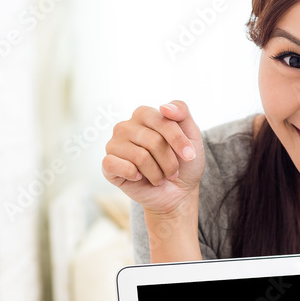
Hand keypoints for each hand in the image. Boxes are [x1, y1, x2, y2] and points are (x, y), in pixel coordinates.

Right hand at [102, 101, 204, 216]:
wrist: (177, 193)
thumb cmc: (183, 162)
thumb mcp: (192, 135)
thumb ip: (182, 112)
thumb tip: (163, 106)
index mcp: (144, 114)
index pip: (163, 120)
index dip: (179, 140)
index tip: (190, 156)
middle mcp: (125, 126)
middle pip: (153, 141)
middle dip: (170, 161)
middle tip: (173, 171)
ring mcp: (114, 145)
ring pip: (140, 156)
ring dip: (157, 173)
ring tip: (159, 177)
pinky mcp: (108, 164)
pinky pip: (116, 165)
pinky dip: (133, 175)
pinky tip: (138, 177)